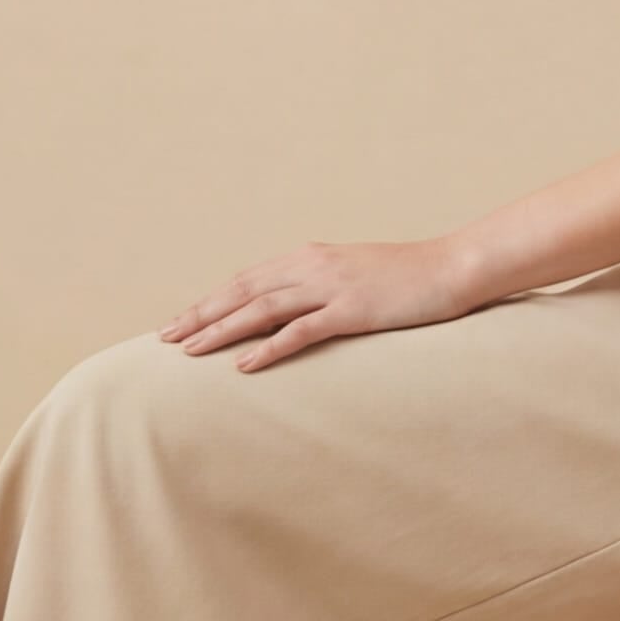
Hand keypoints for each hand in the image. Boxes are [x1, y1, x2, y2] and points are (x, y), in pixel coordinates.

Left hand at [157, 237, 478, 371]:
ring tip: (189, 351)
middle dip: (201, 314)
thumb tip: (291, 313)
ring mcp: (333, 287)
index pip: (248, 279)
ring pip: (262, 308)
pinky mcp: (353, 309)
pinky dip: (268, 346)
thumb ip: (322, 287)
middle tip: (165, 338)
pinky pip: (301, 330)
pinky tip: (244, 364)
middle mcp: (314, 266)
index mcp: (313, 257)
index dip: (211, 300)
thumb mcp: (357, 275)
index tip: (180, 321)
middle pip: (244, 290)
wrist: (454, 267)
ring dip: (222, 329)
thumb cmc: (409, 276)